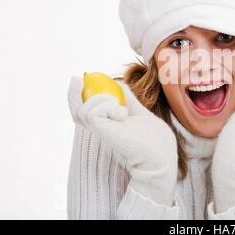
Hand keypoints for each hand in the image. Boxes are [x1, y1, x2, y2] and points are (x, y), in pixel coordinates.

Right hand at [67, 76, 177, 206]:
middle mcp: (102, 130)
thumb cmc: (155, 139)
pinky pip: (92, 113)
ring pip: (83, 110)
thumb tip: (119, 85)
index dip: (79, 96)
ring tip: (122, 108)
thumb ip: (128, 101)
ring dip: (101, 99)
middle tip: (77, 78)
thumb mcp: (139, 113)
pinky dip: (107, 106)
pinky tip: (123, 113)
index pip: (86, 112)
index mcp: (108, 126)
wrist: (161, 155)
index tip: (80, 79)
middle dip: (73, 94)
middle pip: (77, 113)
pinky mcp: (104, 133)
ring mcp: (102, 132)